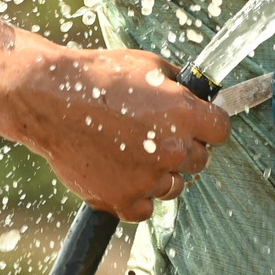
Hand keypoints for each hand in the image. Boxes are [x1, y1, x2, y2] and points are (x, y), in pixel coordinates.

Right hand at [17, 47, 229, 220]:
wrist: (52, 99)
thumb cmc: (98, 77)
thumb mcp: (148, 65)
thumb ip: (179, 84)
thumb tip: (197, 94)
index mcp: (184, 114)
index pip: (221, 130)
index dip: (209, 125)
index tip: (198, 123)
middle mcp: (172, 150)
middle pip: (200, 160)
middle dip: (185, 148)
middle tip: (158, 136)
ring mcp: (147, 178)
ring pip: (173, 186)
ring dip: (161, 173)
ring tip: (133, 152)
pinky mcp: (121, 199)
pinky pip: (144, 209)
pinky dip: (136, 196)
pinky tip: (122, 173)